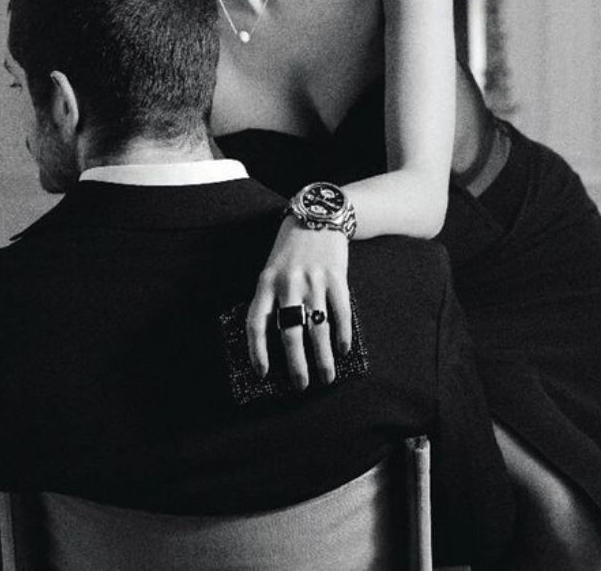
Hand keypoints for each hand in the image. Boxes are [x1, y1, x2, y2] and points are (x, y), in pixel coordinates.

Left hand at [247, 215, 351, 389]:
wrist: (318, 215)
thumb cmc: (291, 247)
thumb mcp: (272, 268)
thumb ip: (271, 297)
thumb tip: (276, 340)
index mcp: (265, 282)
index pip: (256, 323)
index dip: (257, 351)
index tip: (262, 373)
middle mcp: (288, 283)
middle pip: (289, 333)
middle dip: (296, 364)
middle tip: (301, 385)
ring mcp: (313, 280)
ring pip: (317, 328)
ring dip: (323, 357)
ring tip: (326, 376)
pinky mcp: (336, 276)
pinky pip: (340, 311)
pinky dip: (342, 334)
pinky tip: (343, 349)